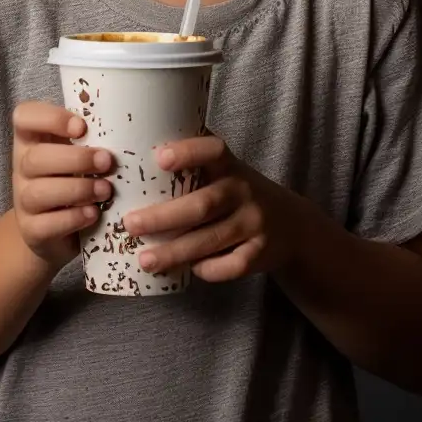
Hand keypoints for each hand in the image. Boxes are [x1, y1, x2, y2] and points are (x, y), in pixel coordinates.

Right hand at [10, 101, 113, 269]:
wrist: (55, 227)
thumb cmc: (76, 175)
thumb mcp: (81, 149)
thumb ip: (95, 134)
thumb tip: (138, 121)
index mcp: (33, 139)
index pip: (24, 116)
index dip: (49, 119)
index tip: (81, 127)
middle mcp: (22, 167)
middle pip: (35, 158)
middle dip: (76, 159)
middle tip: (108, 161)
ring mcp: (23, 201)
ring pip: (38, 193)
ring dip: (78, 190)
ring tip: (106, 190)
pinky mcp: (30, 230)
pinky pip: (45, 225)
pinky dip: (72, 218)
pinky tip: (93, 214)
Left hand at [121, 134, 298, 284]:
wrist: (291, 224)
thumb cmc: (239, 195)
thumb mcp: (226, 173)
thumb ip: (194, 169)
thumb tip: (131, 171)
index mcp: (231, 166)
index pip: (214, 151)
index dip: (188, 152)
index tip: (159, 158)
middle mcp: (244, 191)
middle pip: (203, 204)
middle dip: (164, 217)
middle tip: (130, 224)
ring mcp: (254, 223)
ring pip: (210, 239)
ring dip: (174, 251)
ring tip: (144, 259)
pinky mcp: (258, 253)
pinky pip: (228, 266)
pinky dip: (207, 269)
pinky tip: (189, 270)